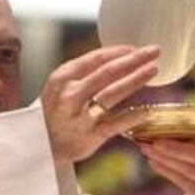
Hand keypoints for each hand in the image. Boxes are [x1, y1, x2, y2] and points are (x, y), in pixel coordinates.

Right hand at [40, 45, 159, 164]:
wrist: (40, 146)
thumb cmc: (55, 112)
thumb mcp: (59, 86)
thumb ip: (83, 73)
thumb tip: (117, 58)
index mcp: (63, 77)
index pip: (96, 58)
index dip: (120, 52)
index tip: (137, 48)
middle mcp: (70, 94)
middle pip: (108, 72)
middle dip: (134, 59)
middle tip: (154, 51)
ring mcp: (80, 115)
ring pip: (113, 94)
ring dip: (136, 80)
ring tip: (153, 70)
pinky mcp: (90, 136)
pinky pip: (116, 124)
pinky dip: (132, 116)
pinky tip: (147, 110)